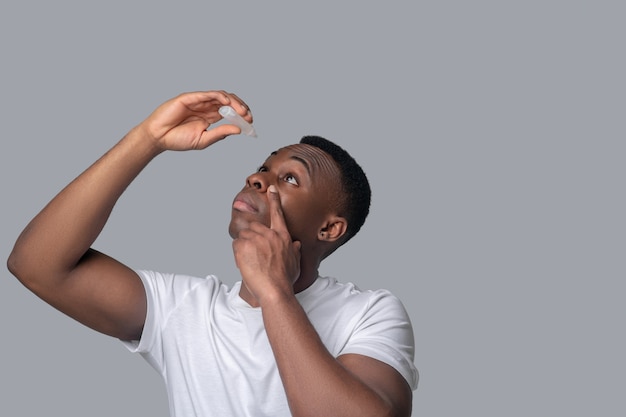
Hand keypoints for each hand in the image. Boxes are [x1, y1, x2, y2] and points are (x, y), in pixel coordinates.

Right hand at [137, 90, 252, 151]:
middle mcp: (205, 107)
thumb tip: (238, 130)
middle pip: (228, 102)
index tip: (250, 122)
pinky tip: (227, 103)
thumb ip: (220, 134)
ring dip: (233, 102)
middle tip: (248, 116)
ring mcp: (198, 101)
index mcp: (209, 117)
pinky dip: (219, 96)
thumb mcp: (203, 140)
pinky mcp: (189, 98)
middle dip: (241, 107)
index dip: (241, 115)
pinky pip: (207, 94)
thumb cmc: (177, 139)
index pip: (230, 112)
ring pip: (220, 96)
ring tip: (242, 110)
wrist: (158, 138)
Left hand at [232, 185, 301, 304]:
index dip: (274, 200)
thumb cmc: (285, 280)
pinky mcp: (243, 245)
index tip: (271, 189)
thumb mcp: (295, 264)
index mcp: (282, 237)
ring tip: (251, 261)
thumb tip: (297, 245)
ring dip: (244, 247)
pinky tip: (244, 263)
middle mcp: (269, 235)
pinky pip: (235, 244)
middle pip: (254, 226)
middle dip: (251, 237)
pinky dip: (237, 253)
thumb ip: (294, 251)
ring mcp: (256, 239)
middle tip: (253, 253)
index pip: (278, 214)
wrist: (274, 290)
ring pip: (243, 236)